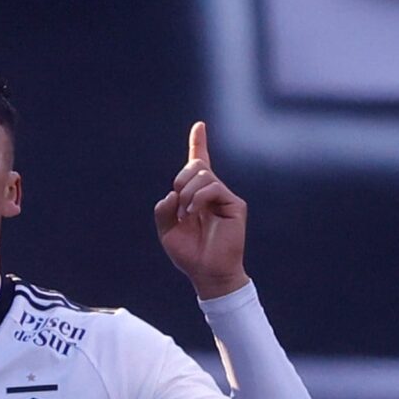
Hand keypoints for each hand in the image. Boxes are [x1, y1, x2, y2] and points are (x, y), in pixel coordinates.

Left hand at [154, 122, 248, 298]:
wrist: (207, 273)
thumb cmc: (189, 254)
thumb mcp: (167, 231)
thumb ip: (163, 211)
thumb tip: (171, 193)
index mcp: (196, 196)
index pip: (199, 164)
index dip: (199, 144)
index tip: (199, 125)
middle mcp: (212, 193)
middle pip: (196, 166)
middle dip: (181, 179)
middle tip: (178, 204)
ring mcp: (224, 197)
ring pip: (203, 175)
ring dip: (187, 192)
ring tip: (185, 213)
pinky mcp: (235, 205)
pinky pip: (214, 187)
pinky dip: (198, 197)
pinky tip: (193, 212)